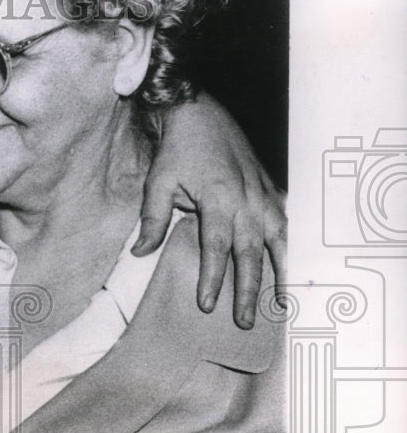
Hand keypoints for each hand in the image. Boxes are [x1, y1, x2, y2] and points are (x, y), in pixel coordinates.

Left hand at [131, 93, 286, 328]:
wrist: (199, 112)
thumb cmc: (177, 149)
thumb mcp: (157, 183)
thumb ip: (151, 220)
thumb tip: (140, 254)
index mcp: (219, 199)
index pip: (216, 248)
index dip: (212, 278)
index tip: (206, 304)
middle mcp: (247, 200)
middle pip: (250, 253)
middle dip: (246, 290)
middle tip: (242, 321)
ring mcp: (264, 195)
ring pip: (277, 242)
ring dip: (278, 274)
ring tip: (280, 304)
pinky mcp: (271, 189)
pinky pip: (286, 224)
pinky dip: (290, 247)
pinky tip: (292, 268)